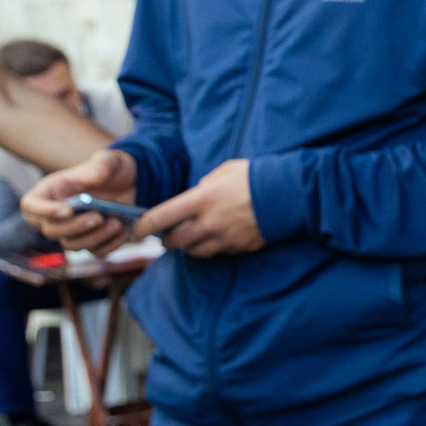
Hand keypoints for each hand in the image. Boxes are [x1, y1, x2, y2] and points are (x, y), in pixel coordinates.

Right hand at [23, 149, 138, 253]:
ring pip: (72, 245)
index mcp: (51, 192)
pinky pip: (95, 251)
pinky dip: (110, 244)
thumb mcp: (110, 160)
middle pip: (50, 230)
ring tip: (117, 223)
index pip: (30, 206)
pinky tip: (124, 230)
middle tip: (98, 217)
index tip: (67, 210)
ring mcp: (73, 230)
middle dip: (74, 227)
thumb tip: (90, 180)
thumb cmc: (112, 169)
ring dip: (93, 238)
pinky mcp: (92, 241)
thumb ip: (101, 166)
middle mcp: (57, 214)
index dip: (43, 211)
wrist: (132, 184)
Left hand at [140, 159, 262, 257]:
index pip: (160, 218)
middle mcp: (208, 222)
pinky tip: (215, 239)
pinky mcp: (237, 248)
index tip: (137, 230)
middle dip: (167, 240)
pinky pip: (216, 253)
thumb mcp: (224, 172)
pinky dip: (211, 249)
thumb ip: (204, 185)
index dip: (143, 226)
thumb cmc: (255, 177)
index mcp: (200, 200)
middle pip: (174, 241)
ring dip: (188, 247)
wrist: (288, 195)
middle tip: (167, 235)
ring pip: (193, 252)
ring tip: (190, 238)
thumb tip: (194, 195)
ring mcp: (223, 238)